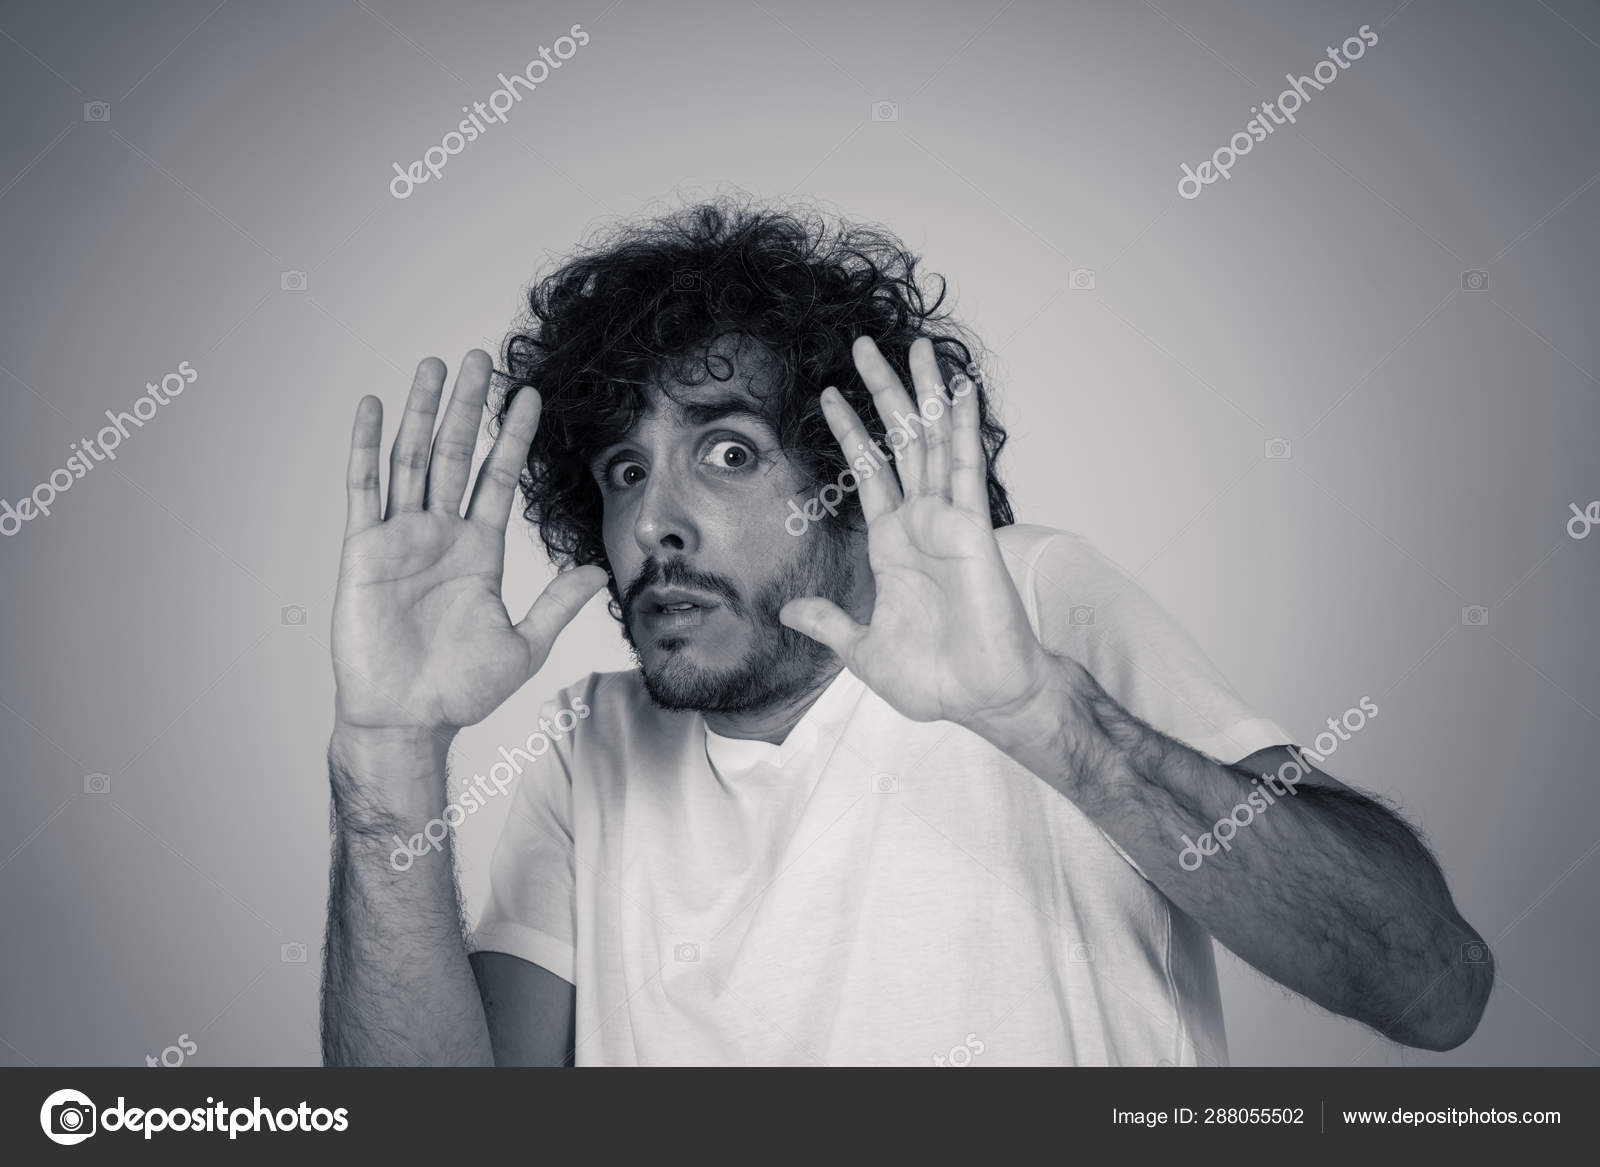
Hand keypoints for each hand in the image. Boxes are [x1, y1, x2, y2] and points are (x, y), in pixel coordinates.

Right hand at [330, 351, 605, 740]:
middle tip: (482, 357)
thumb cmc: (459, 690)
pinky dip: (365, 445)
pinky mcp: (363, 550)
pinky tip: (372, 405)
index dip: (514, 437)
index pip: (499, 478)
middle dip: (471, 406)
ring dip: (424, 411)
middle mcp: (439, 534)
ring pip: (413, 458)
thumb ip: (558, 603)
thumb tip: (600, 572)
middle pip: (457, 454)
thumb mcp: (524, 643)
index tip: (530, 396)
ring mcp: (400, 537)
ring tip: (436, 365)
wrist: (407, 719)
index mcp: (477, 551)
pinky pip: (363, 488)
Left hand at [778, 337, 1055, 734]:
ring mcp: (948, 520)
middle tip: (862, 344)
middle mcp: (922, 522)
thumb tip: (790, 611)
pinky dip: (962, 426)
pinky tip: (959, 388)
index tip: (827, 394)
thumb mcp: (862, 649)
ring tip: (914, 345)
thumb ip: (829, 623)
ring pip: (933, 440)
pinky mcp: (972, 527)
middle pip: (900, 441)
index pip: (869, 472)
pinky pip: (964, 467)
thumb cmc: (935, 678)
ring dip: (923, 392)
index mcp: (893, 544)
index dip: (850, 432)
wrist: (980, 698)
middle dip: (881, 392)